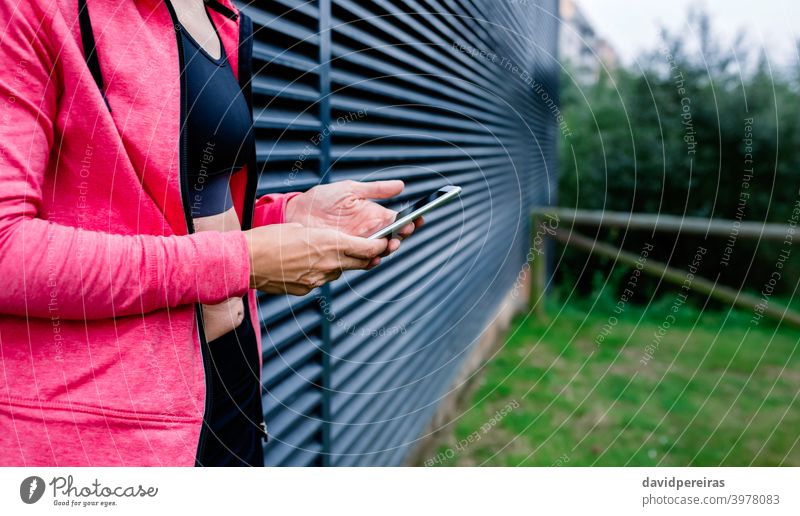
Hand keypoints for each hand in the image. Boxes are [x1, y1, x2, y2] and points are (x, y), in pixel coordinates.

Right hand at [244, 223, 387, 295]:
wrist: (246, 260)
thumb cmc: (271, 238)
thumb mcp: (303, 229)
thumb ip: (325, 238)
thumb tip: (335, 244)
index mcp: (330, 243)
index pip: (368, 248)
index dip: (381, 246)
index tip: (388, 243)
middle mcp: (328, 263)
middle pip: (360, 263)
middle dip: (368, 257)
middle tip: (373, 252)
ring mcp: (318, 279)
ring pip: (339, 271)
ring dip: (339, 264)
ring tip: (326, 254)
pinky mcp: (306, 289)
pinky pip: (321, 280)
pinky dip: (320, 272)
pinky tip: (306, 265)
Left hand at [285, 180, 422, 253]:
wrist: (296, 213)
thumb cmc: (321, 199)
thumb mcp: (350, 189)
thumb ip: (375, 190)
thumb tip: (401, 185)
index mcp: (373, 215)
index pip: (397, 221)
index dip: (410, 221)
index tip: (418, 218)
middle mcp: (368, 232)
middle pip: (393, 237)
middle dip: (403, 235)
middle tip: (405, 231)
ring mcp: (358, 244)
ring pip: (380, 251)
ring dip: (389, 248)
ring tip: (391, 243)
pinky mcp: (346, 254)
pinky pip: (362, 261)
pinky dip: (371, 260)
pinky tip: (374, 256)